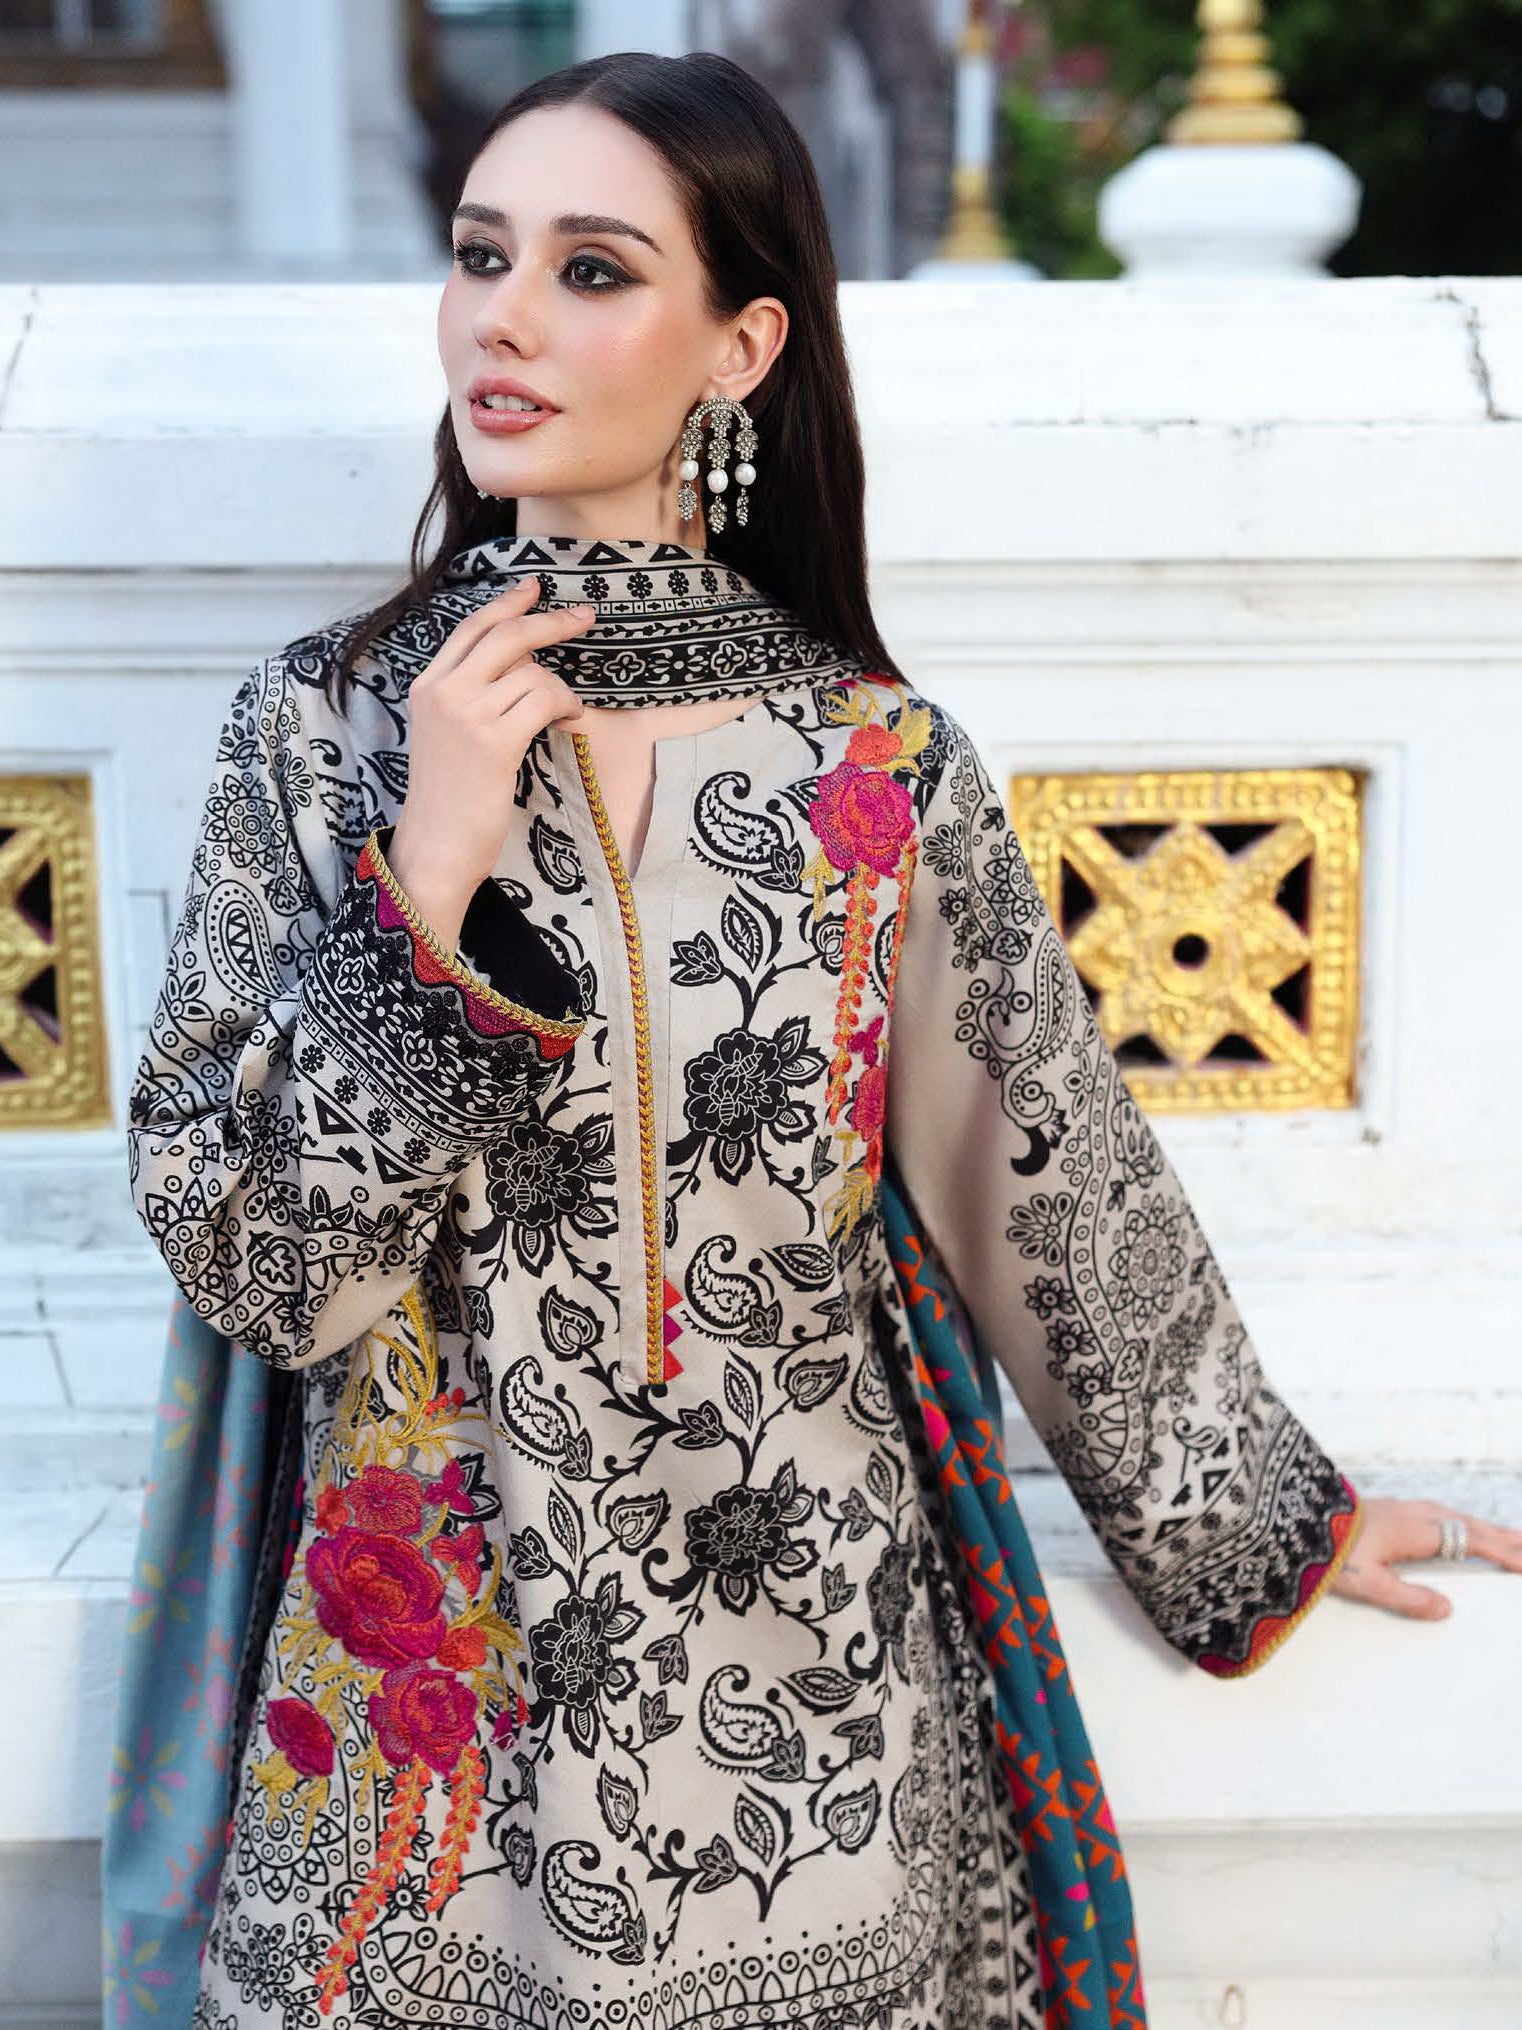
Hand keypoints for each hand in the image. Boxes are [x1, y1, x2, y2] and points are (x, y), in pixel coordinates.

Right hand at [389, 572, 592, 946]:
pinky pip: (546, 700)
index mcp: (428, 686)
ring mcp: (467, 715)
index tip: (534, 586)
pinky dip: (567, 706)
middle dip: (551, 622)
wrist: (436, 845)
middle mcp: (443, 693)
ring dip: (562, 688)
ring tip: (566, 710)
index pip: (472, 628)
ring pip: (533, 672)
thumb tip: (524, 663)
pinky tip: (571, 721)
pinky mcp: (494, 742)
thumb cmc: (448, 796)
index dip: (507, 603)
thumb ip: (470, 694)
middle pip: (506, 636)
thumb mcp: (446, 733)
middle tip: (584, 617)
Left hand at [1328, 1496, 1521, 1619]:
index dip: (1500, 1552)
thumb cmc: (1328, 1553)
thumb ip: (1409, 1598)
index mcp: (1414, 1531)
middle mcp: (1413, 1514)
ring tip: (1506, 1536)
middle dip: (1502, 1536)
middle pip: (1468, 1525)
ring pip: (1454, 1515)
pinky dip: (1460, 1520)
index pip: (1469, 1541)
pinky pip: (1438, 1513)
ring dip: (1482, 1526)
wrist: (1292, 1519)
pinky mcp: (1388, 1508)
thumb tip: (1447, 1609)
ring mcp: (1400, 1508)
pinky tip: (1457, 1525)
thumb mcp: (1369, 1583)